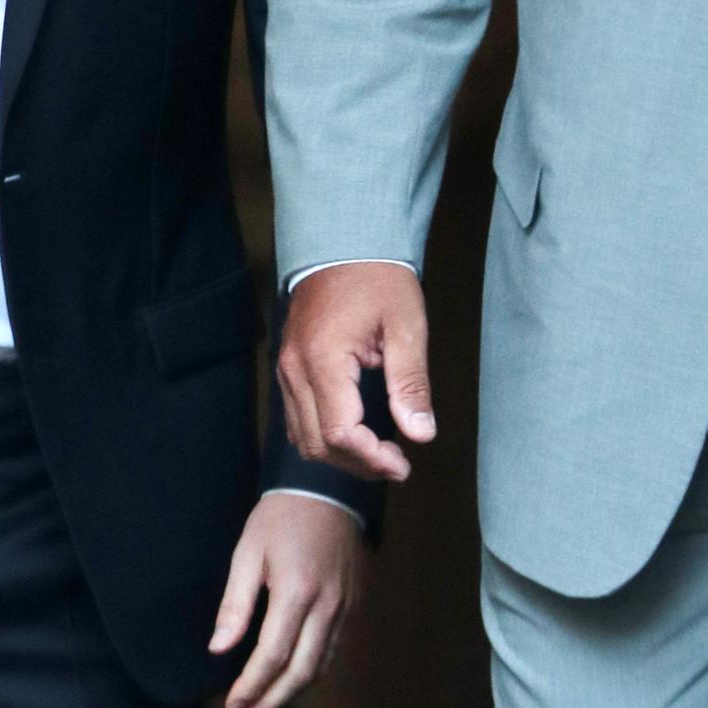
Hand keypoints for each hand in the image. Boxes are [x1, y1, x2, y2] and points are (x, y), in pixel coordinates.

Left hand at [209, 493, 364, 707]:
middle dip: (271, 702)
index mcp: (296, 592)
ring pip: (320, 666)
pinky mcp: (355, 605)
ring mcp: (347, 608)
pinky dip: (310, 670)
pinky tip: (290, 677)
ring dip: (291, 692)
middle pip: (300, 673)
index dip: (252, 686)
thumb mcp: (247, 553)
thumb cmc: (280, 518)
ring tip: (262, 705)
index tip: (232, 705)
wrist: (329, 489)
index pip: (272, 656)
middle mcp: (327, 606)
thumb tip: (218, 649)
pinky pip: (332, 649)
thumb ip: (235, 604)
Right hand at [277, 261, 433, 481]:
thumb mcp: (406, 327)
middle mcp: (295, 368)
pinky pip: (296, 418)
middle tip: (398, 462)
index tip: (403, 463)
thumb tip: (420, 434)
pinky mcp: (288, 367)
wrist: (343, 244)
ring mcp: (286, 368)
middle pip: (318, 442)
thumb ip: (411, 384)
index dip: (372, 458)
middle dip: (358, 462)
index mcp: (323, 359)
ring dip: (340, 454)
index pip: (340, 432)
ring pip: (302, 436)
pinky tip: (356, 431)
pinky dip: (324, 435)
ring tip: (379, 452)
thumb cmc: (378, 280)